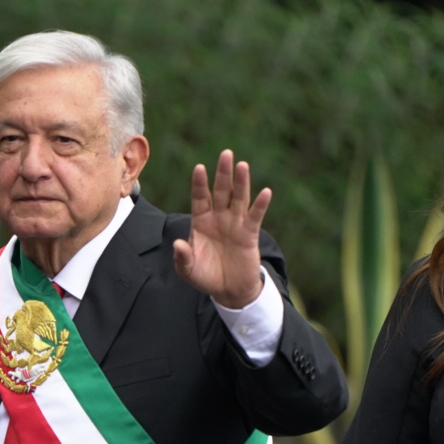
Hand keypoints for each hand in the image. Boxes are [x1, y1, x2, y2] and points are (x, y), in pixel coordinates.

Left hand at [173, 149, 271, 308]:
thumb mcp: (188, 270)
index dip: (200, 184)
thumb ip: (182, 257)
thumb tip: (178, 244)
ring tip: (243, 165)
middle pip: (221, 191)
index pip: (200, 198)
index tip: (200, 168)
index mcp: (201, 221)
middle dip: (223, 173)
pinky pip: (255, 216)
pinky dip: (261, 205)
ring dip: (242, 182)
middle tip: (226, 153)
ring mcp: (235, 223)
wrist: (228, 290)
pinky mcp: (250, 234)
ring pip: (239, 198)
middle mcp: (219, 217)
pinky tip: (266, 192)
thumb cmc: (205, 276)